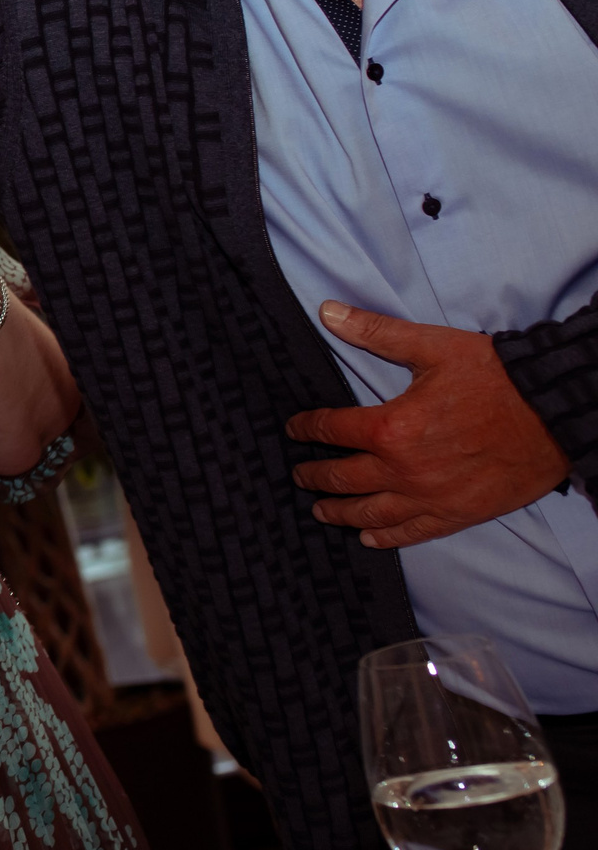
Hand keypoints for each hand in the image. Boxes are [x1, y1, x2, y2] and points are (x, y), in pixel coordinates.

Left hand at [287, 302, 569, 547]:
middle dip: (314, 475)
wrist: (556, 413)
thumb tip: (328, 311)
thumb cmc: (496, 377)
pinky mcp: (458, 515)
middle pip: (342, 478)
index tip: (294, 429)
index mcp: (392, 427)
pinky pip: (412, 533)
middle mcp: (404, 470)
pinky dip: (385, 537)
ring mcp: (430, 497)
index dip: (306, 428)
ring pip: (369, 513)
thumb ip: (376, 332)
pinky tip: (368, 538)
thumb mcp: (432, 346)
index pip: (331, 430)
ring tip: (321, 510)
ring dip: (339, 511)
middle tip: (299, 475)